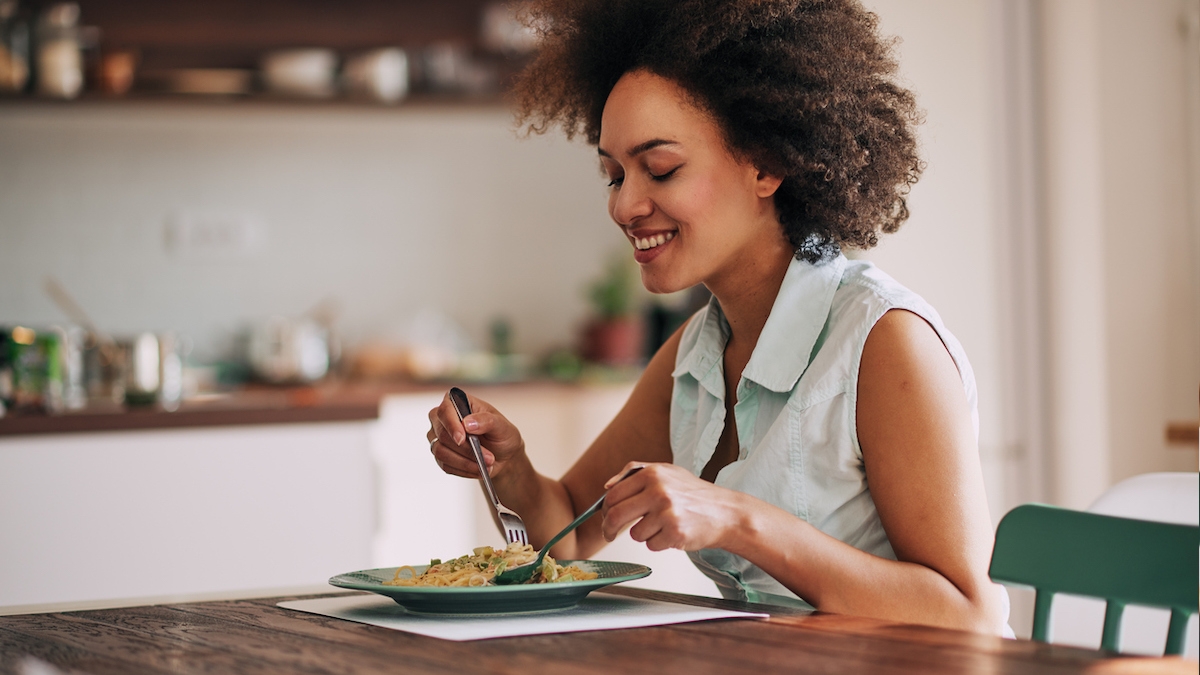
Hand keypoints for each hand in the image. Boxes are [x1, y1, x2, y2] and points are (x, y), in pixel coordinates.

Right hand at [426, 392, 525, 478]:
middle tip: (489, 457)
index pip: (445, 410)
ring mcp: (439, 437)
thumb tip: (468, 423)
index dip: (451, 425)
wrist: (503, 455)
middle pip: (442, 433)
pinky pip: (445, 465)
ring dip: (465, 462)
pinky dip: (463, 470)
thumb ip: (486, 420)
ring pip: (440, 451)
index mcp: (457, 402)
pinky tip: (478, 469)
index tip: (462, 438)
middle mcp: (443, 418)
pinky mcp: (440, 454)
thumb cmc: (501, 434)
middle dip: (466, 449)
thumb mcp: (502, 425)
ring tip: (487, 465)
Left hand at [600, 462, 744, 551]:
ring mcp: (666, 513)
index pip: (613, 495)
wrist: (725, 512)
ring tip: (663, 526)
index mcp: (652, 473)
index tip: (605, 518)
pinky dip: (659, 543)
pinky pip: (651, 545)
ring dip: (644, 535)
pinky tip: (673, 533)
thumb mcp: (667, 471)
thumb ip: (635, 473)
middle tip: (610, 534)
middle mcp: (658, 491)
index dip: (604, 510)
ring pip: (635, 534)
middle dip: (608, 529)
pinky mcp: (674, 532)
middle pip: (615, 515)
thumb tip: (607, 486)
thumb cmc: (694, 494)